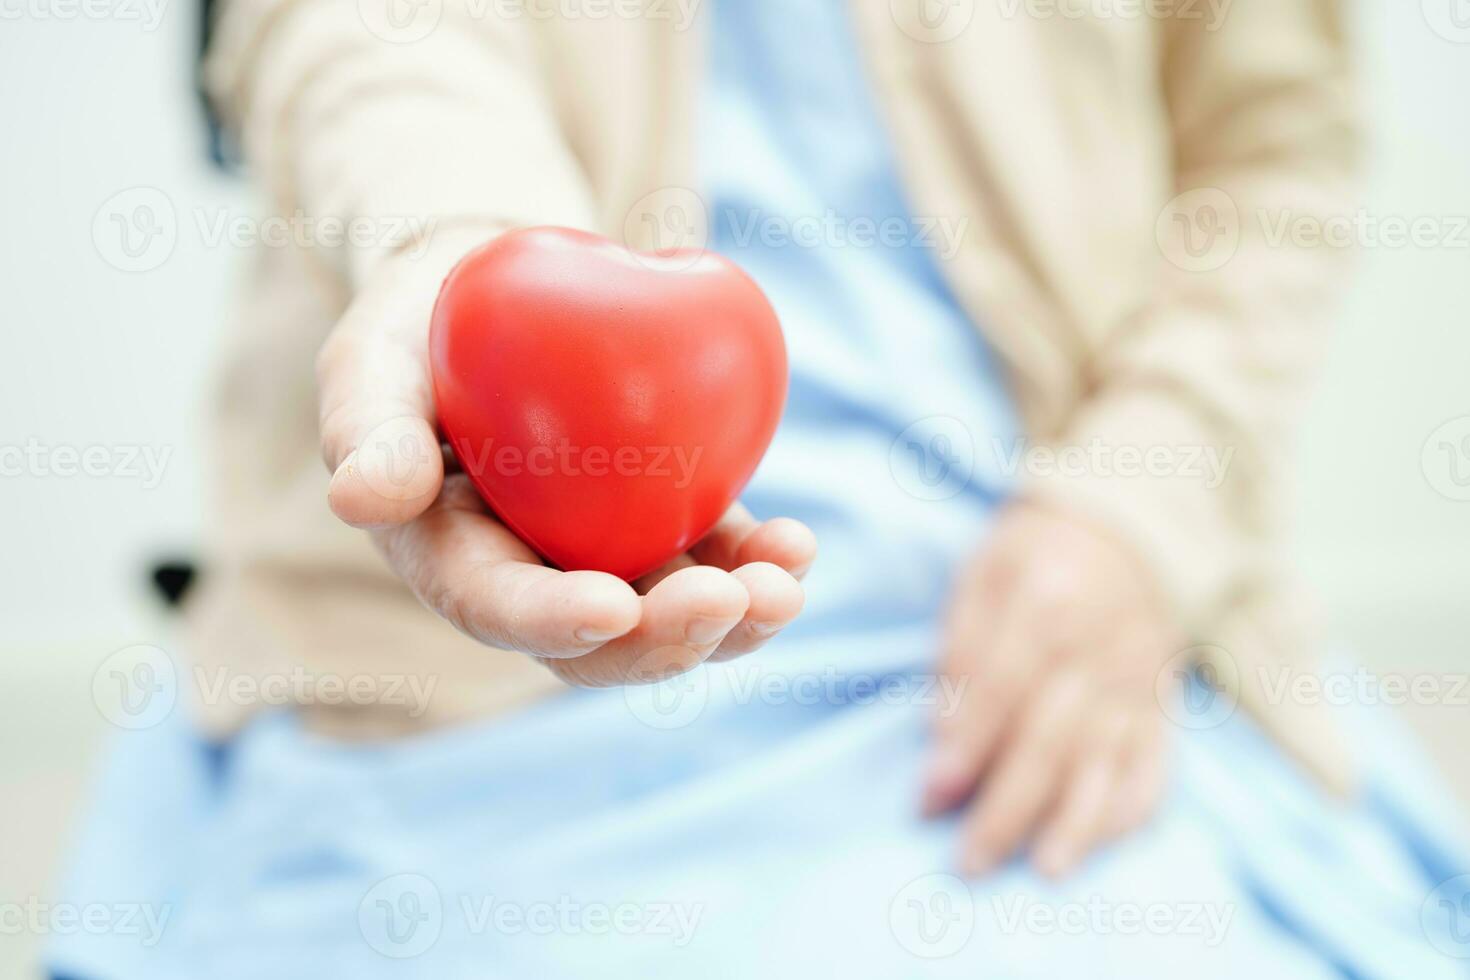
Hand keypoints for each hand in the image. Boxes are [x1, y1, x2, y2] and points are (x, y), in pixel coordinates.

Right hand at [315, 242, 815, 686]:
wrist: (491, 298)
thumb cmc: (419, 329)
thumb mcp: (372, 360)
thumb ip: (366, 425)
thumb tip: (360, 501)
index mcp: (452, 558)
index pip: (496, 606)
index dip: (551, 620)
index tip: (612, 609)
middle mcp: (534, 579)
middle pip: (600, 643)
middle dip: (665, 639)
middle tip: (727, 603)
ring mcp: (604, 556)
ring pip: (670, 614)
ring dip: (734, 615)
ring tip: (785, 582)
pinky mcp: (660, 521)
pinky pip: (714, 555)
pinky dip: (756, 559)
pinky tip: (796, 546)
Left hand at [922, 502, 1179, 877]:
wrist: (1128, 526)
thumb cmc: (1036, 554)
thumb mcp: (984, 577)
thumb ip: (963, 650)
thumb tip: (943, 737)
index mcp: (1047, 606)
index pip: (1002, 691)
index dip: (965, 749)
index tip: (930, 799)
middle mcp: (1100, 650)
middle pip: (1052, 742)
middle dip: (1008, 808)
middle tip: (968, 860)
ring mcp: (1139, 682)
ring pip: (1106, 764)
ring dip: (1075, 824)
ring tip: (1042, 870)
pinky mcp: (1165, 704)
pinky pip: (1156, 765)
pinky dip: (1131, 808)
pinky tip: (1100, 841)